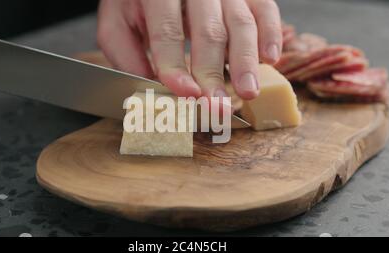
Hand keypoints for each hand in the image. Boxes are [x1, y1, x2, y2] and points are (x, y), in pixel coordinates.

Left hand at [97, 0, 281, 100]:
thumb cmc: (139, 4)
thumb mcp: (118, 22)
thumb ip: (124, 54)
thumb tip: (146, 91)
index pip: (167, 30)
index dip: (175, 63)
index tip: (184, 93)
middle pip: (208, 31)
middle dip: (212, 73)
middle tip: (215, 105)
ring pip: (240, 22)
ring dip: (246, 61)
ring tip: (248, 91)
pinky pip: (265, 9)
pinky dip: (270, 33)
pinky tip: (269, 58)